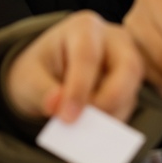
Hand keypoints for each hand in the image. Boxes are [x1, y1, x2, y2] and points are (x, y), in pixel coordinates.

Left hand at [4, 11, 143, 123]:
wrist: (46, 75)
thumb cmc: (39, 68)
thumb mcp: (28, 77)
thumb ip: (42, 91)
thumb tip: (56, 106)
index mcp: (85, 28)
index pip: (88, 56)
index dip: (79, 88)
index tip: (67, 117)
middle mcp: (114, 41)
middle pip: (128, 68)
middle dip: (109, 100)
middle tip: (85, 125)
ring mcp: (127, 63)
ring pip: (133, 90)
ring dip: (111, 116)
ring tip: (83, 133)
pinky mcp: (130, 86)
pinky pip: (129, 107)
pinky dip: (112, 123)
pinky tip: (92, 134)